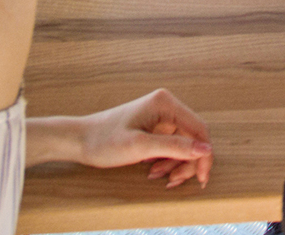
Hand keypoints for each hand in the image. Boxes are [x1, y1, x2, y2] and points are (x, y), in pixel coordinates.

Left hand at [38, 88, 213, 188]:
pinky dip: (167, 161)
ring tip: (158, 177)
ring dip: (175, 164)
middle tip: (174, 181)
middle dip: (187, 162)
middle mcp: (166, 106)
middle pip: (193, 138)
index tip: (202, 178)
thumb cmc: (104, 141)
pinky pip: (171, 146)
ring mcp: (160, 116)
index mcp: (165, 103)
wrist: (79, 140)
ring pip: (183, 144)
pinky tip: (153, 170)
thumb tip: (206, 149)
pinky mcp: (154, 127)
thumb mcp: (140, 147)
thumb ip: (175, 147)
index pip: (199, 129)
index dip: (203, 155)